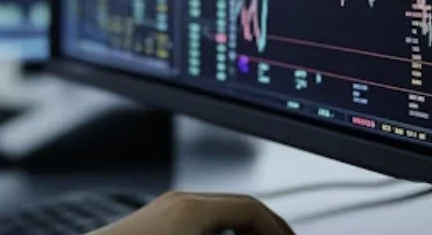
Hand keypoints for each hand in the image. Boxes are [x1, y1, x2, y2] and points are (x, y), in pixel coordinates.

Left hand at [88, 191, 294, 234]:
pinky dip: (218, 234)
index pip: (254, 209)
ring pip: (217, 215)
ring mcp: (163, 210)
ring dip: (240, 233)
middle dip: (263, 230)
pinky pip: (197, 222)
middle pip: (237, 208)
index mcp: (194, 207)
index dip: (280, 230)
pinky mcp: (152, 224)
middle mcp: (178, 201)